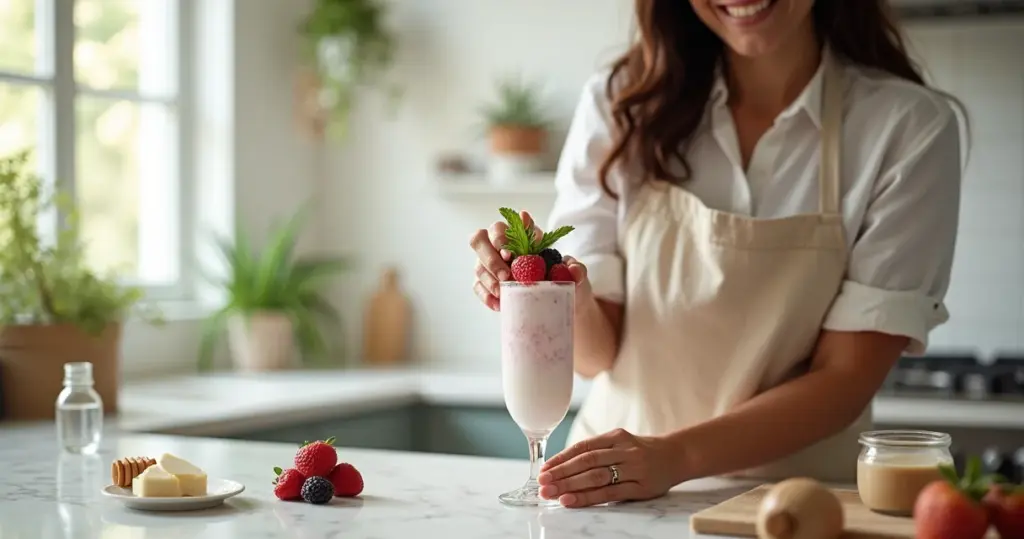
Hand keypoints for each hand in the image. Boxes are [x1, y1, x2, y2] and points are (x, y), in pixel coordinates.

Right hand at [468, 211, 590, 310]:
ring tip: (504, 292)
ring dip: (489, 278)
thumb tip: (573, 271)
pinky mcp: (488, 284)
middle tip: (506, 275)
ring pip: (478, 264)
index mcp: (523, 236)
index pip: (505, 226)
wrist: (564, 302)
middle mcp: (502, 247)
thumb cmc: (566, 280)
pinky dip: (486, 295)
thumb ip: (576, 269)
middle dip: (490, 256)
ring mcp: (492, 265)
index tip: (510, 252)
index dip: (502, 236)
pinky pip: (477, 286)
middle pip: (480, 239)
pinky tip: (499, 304)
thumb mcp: (576, 273)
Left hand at [537, 429, 677, 507]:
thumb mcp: (621, 443)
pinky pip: (610, 493)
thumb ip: (598, 452)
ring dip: (570, 486)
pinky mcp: (641, 487)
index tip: (544, 469)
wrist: (678, 455)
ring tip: (552, 493)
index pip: (583, 447)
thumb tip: (563, 465)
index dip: (561, 458)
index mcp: (616, 436)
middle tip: (542, 483)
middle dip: (561, 473)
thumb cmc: (643, 451)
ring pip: (596, 477)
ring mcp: (634, 468)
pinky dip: (588, 497)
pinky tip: (572, 501)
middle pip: (586, 462)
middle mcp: (624, 450)